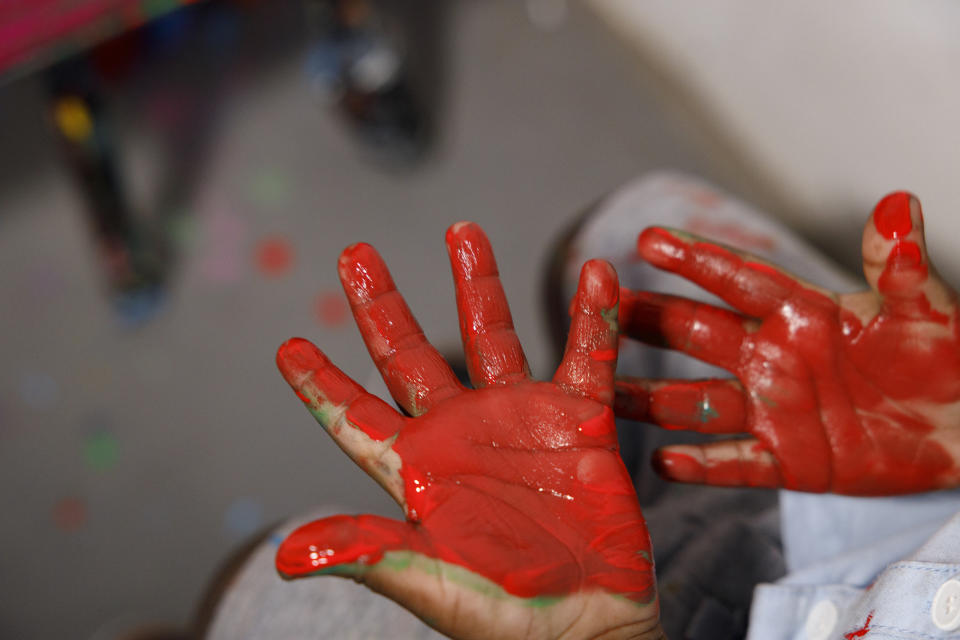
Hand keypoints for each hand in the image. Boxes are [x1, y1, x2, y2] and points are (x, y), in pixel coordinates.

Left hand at [275, 223, 660, 639]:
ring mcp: (521, 419)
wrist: (589, 627)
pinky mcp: (579, 419)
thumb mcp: (433, 582)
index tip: (287, 347)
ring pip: (494, 335)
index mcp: (418, 469)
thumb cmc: (506, 617)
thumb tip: (288, 554)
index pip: (355, 417)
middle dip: (382, 305)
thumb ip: (371, 553)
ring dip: (478, 283)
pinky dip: (593, 318)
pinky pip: (587, 355)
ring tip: (462, 230)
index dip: (320, 384)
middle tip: (354, 255)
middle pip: (411, 355)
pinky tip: (596, 275)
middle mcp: (462, 432)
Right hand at [616, 191, 959, 494]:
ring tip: (604, 393)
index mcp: (801, 313)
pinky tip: (665, 464)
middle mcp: (774, 356)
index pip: (738, 281)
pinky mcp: (789, 460)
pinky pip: (736, 463)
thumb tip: (896, 204)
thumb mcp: (929, 310)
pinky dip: (702, 465)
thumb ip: (902, 267)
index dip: (695, 260)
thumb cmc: (947, 357)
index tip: (647, 241)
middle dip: (648, 320)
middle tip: (597, 307)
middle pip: (698, 334)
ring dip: (652, 397)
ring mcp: (775, 409)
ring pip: (699, 402)